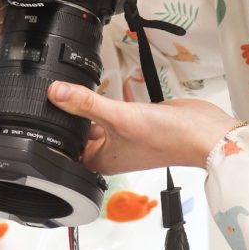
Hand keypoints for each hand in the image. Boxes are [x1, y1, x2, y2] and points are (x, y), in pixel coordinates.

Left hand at [47, 83, 238, 172]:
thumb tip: (56, 93)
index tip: (44, 110)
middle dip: (71, 114)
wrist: (203, 132)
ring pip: (96, 119)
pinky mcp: (135, 122)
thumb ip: (86, 104)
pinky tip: (108, 88)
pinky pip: (113, 110)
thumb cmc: (167, 139)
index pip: (67, 148)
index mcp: (100, 161)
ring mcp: (123, 137)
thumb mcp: (118, 117)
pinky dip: (108, 100)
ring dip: (90, 105)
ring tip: (83, 90)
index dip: (56, 130)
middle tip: (61, 94)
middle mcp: (110, 151)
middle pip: (79, 131)